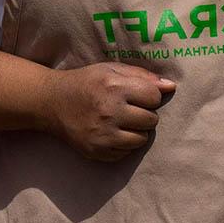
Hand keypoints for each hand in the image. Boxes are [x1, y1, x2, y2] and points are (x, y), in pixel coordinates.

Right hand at [42, 62, 174, 160]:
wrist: (52, 102)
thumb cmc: (86, 82)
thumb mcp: (110, 70)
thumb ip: (142, 76)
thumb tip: (171, 87)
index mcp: (114, 87)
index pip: (155, 97)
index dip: (149, 95)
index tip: (137, 94)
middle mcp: (110, 112)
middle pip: (151, 120)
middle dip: (144, 114)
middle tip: (129, 109)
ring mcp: (104, 134)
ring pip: (142, 139)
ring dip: (136, 131)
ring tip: (121, 122)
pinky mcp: (98, 151)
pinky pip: (127, 152)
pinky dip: (123, 144)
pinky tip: (111, 132)